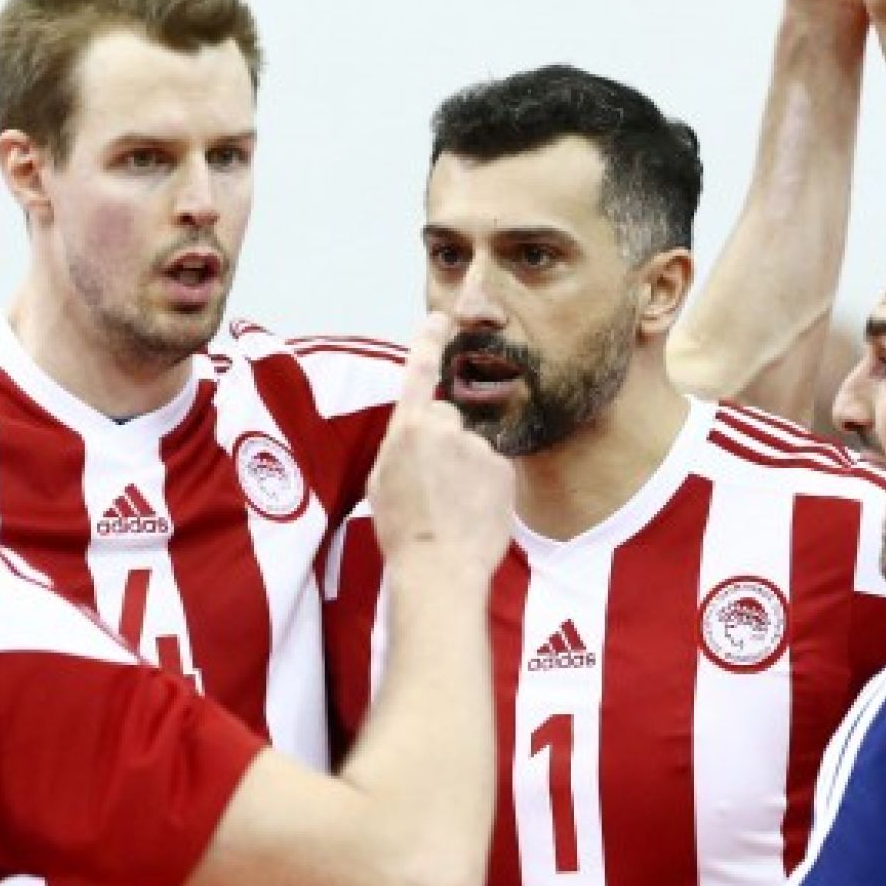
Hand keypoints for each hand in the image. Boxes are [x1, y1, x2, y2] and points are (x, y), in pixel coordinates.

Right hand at [367, 313, 514, 581]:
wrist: (439, 567)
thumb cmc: (402, 531)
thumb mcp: (382, 482)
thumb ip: (399, 448)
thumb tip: (413, 437)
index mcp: (406, 428)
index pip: (418, 371)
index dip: (428, 341)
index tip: (441, 318)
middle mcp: (443, 427)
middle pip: (446, 419)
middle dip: (443, 443)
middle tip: (433, 487)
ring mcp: (476, 446)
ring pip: (471, 448)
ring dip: (465, 470)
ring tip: (452, 508)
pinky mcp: (503, 467)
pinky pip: (492, 469)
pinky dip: (486, 487)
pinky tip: (472, 514)